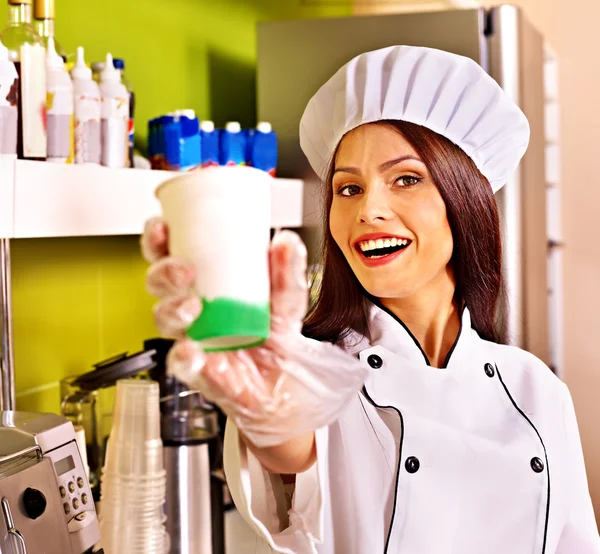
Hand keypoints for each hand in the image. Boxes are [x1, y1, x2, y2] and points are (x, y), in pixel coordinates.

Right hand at [141, 218, 367, 447]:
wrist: (286, 383)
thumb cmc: (275, 335)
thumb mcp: (287, 299)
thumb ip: (287, 273)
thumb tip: (285, 241)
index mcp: (204, 282)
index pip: (170, 254)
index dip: (157, 239)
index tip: (163, 228)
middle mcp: (191, 307)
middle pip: (158, 284)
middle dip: (163, 273)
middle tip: (185, 270)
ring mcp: (191, 337)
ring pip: (163, 319)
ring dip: (171, 309)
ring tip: (192, 307)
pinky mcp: (198, 370)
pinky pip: (180, 363)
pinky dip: (182, 355)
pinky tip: (191, 349)